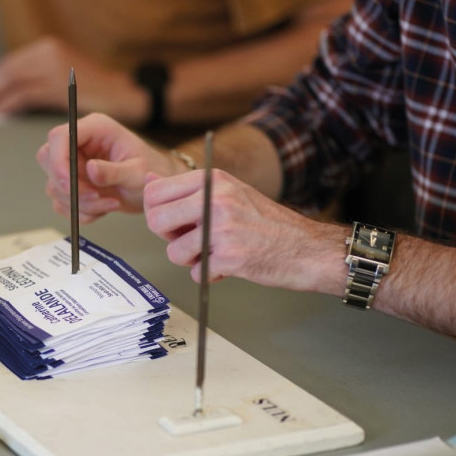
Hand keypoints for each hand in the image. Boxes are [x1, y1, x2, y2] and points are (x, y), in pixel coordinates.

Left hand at [0, 37, 148, 123]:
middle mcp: (49, 53)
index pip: (13, 62)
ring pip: (13, 81)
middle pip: (9, 69)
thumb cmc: (96, 91)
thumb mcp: (65, 76)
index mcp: (49, 48)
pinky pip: (23, 95)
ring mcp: (52, 67)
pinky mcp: (56, 86)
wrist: (122, 94)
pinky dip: (8, 104)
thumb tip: (11, 89)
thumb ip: (41, 77)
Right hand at [37, 113, 184, 222]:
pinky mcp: (73, 184)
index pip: (60, 137)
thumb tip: (90, 169)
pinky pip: (62, 202)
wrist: (156, 191)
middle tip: (95, 197)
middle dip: (68, 186)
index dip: (58, 161)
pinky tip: (103, 209)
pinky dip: (80, 212)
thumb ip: (114, 171)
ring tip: (110, 204)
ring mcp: (74, 164)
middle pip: (49, 160)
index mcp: (95, 129)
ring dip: (79, 203)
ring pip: (54, 186)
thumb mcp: (138, 173)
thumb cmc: (152, 172)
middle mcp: (80, 143)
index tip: (71, 185)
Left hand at [143, 169, 347, 293]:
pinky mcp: (231, 257)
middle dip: (168, 238)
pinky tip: (227, 267)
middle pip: (156, 220)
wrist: (307, 248)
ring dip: (190, 261)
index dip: (157, 212)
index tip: (173, 222)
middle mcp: (217, 199)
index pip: (155, 192)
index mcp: (213, 180)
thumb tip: (148, 179)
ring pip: (174, 252)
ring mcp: (224, 228)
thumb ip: (187, 190)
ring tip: (214, 254)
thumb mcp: (228, 193)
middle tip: (189, 241)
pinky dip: (209, 276)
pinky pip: (197, 273)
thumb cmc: (267, 223)